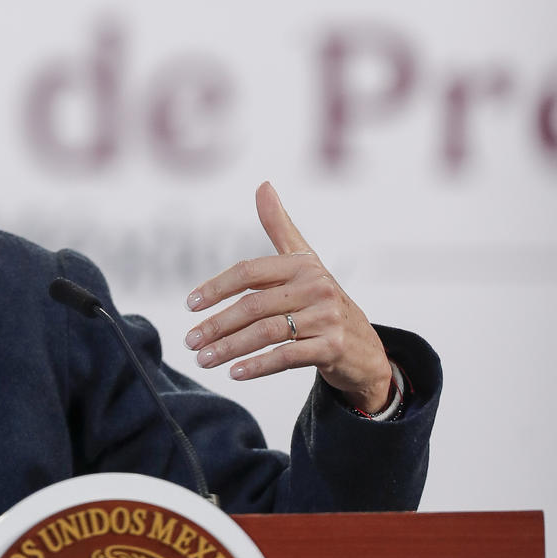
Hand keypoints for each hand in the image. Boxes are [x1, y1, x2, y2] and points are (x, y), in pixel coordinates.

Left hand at [183, 181, 391, 412]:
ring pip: (266, 333)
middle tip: (191, 341)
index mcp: (303, 264)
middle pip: (253, 305)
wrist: (366, 348)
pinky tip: (235, 373)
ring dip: (230, 348)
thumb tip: (263, 184)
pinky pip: (287, 357)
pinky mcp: (333, 347)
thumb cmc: (323, 300)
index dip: (216, 287)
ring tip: (204, 359)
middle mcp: (316, 287)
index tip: (190, 304)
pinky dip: (258, 366)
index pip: (249, 272)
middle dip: (217, 325)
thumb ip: (280, 226)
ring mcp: (326, 318)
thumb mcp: (304, 262)